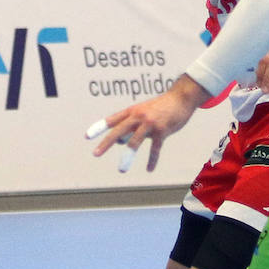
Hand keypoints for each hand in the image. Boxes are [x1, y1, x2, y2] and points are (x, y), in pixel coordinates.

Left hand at [89, 76, 204, 171]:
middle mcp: (138, 116)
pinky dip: (152, 160)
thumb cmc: (161, 107)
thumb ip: (131, 126)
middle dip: (106, 143)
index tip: (87, 136)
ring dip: (127, 157)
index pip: (112, 120)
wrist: (181, 98)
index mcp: (132, 111)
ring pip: (135, 142)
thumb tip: (119, 142)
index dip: (99, 127)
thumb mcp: (144, 113)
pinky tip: (149, 169)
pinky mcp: (162, 130)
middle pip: (119, 130)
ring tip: (121, 170)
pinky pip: (155, 148)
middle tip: (95, 154)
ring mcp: (150, 123)